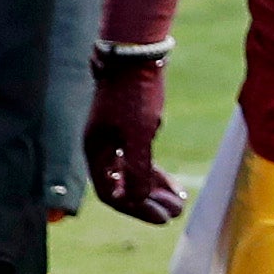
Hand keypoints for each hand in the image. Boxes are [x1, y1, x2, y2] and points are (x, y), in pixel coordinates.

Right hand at [84, 54, 178, 222]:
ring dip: (154, 191)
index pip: (111, 194)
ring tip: (178, 204)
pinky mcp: (129, 130)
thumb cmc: (135, 93)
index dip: (136, 209)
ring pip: (132, 175)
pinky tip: (174, 186)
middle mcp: (101, 149)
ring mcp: (115, 140)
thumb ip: (137, 167)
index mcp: (95, 152)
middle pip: (122, 187)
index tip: (162, 218)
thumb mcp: (139, 133)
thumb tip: (137, 199)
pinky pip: (140, 160)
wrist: (137, 55)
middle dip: (149, 203)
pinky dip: (156, 174)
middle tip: (175, 214)